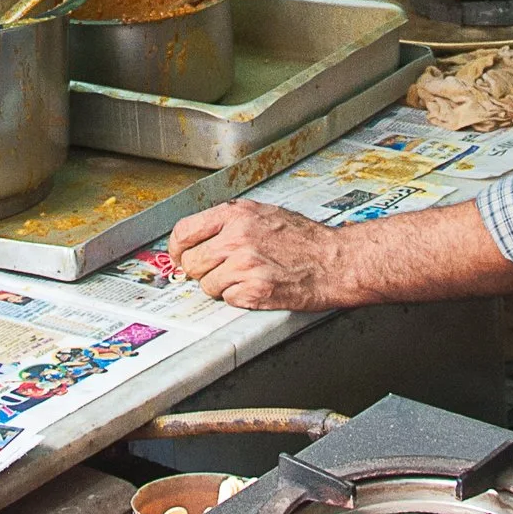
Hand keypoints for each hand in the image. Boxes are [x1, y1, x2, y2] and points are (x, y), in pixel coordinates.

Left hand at [170, 199, 350, 311]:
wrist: (335, 261)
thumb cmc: (305, 239)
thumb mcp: (265, 213)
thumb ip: (231, 222)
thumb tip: (202, 236)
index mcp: (236, 215)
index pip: (185, 231)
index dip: (177, 248)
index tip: (179, 255)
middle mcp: (236, 238)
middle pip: (191, 262)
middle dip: (201, 270)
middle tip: (219, 271)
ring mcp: (244, 266)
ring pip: (207, 284)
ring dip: (221, 286)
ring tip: (245, 277)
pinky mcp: (253, 291)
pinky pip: (227, 299)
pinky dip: (238, 297)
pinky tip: (256, 287)